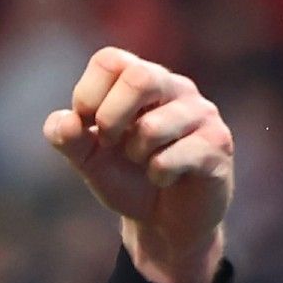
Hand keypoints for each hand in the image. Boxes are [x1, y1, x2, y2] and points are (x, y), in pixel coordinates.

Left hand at [43, 48, 233, 282]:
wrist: (164, 221)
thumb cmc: (127, 177)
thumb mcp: (87, 159)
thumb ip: (67, 138)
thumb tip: (65, 122)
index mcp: (140, 79)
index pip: (109, 60)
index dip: (87, 95)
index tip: (88, 126)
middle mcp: (174, 87)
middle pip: (139, 76)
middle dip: (111, 118)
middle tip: (109, 143)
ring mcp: (201, 113)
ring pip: (154, 126)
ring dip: (136, 153)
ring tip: (143, 162)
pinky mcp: (218, 143)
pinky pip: (174, 157)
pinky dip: (157, 174)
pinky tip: (164, 177)